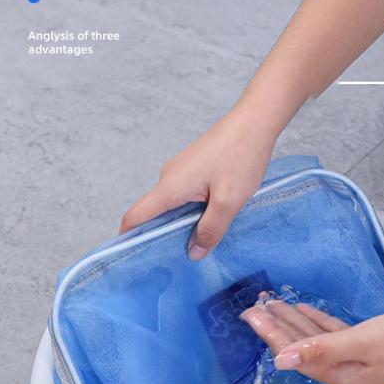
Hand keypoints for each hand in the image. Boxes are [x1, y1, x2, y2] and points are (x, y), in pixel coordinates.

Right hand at [119, 105, 275, 258]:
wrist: (254, 122)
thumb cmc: (241, 157)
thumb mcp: (228, 201)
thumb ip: (210, 229)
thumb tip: (193, 253)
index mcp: (170, 187)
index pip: (136, 216)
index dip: (128, 238)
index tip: (131, 259)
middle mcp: (169, 178)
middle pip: (153, 213)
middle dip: (159, 237)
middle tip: (174, 261)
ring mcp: (181, 172)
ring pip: (172, 205)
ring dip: (180, 224)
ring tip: (197, 244)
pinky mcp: (194, 168)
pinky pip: (185, 196)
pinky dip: (191, 211)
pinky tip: (210, 220)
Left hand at [240, 298, 383, 383]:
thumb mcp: (361, 342)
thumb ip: (321, 349)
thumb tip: (282, 360)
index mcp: (339, 376)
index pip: (295, 354)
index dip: (272, 335)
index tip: (252, 317)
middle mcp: (342, 372)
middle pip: (300, 348)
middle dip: (276, 327)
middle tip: (252, 308)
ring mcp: (353, 360)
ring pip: (314, 339)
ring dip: (293, 321)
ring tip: (271, 304)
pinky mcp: (364, 347)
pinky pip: (332, 334)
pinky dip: (316, 321)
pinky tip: (302, 309)